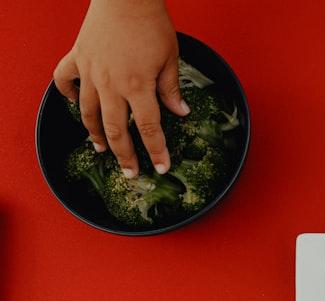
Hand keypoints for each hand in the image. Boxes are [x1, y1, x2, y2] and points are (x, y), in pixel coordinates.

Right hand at [53, 0, 185, 176]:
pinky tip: (72, 103)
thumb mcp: (171, 58)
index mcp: (138, 86)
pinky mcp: (78, 57)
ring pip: (89, 112)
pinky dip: (66, 93)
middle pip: (117, 130)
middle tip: (131, 173)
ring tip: (102, 149)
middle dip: (125, 155)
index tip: (162, 168)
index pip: (150, 129)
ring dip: (95, 133)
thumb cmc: (151, 23)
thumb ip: (171, 89)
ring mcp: (91, 72)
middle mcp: (112, 84)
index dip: (157, 152)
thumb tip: (181, 113)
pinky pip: (65, 79)